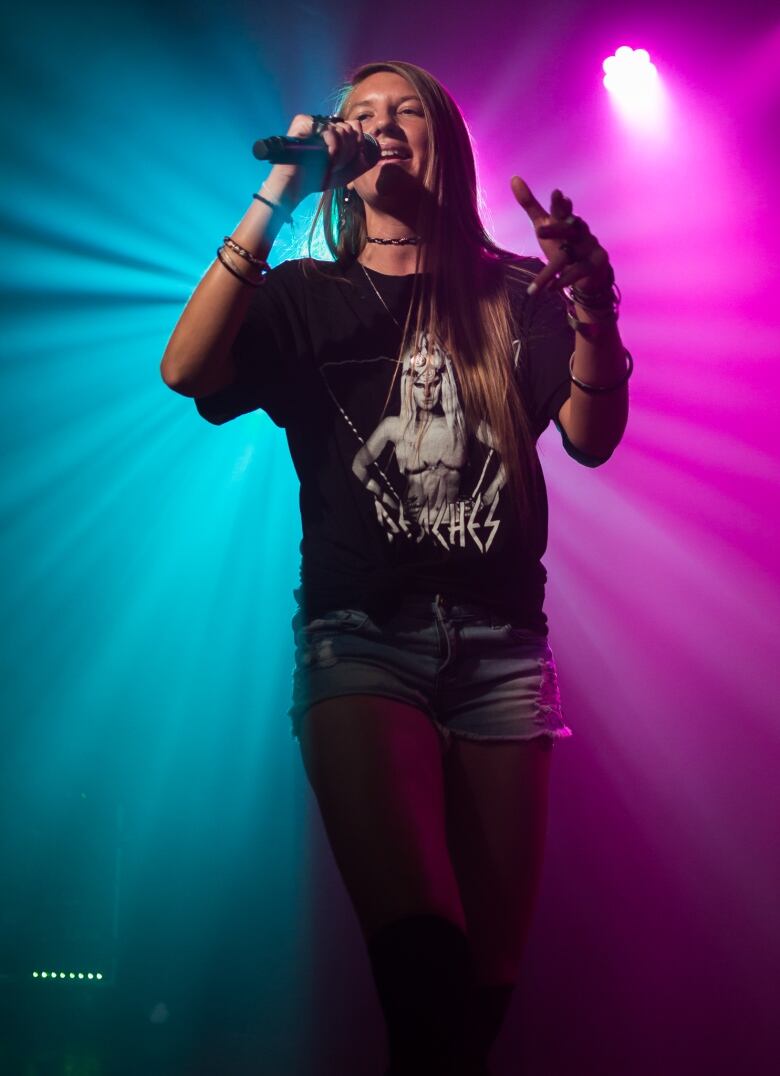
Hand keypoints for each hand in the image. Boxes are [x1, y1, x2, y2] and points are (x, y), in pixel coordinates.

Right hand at [266, 114, 372, 206]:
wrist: (296, 187)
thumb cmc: (317, 179)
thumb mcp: (346, 173)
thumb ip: (361, 161)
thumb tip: (373, 147)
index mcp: (331, 132)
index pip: (354, 126)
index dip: (358, 142)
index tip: (351, 159)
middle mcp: (322, 124)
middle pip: (350, 128)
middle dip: (349, 152)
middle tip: (336, 165)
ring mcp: (312, 122)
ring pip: (341, 130)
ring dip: (340, 153)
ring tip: (330, 163)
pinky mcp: (302, 123)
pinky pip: (328, 129)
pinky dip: (332, 146)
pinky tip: (325, 156)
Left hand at [510, 177, 612, 293]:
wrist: (590, 269)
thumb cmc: (563, 241)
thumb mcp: (544, 223)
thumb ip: (530, 204)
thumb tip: (513, 177)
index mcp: (566, 220)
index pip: (562, 210)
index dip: (560, 204)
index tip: (557, 194)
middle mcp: (580, 231)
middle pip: (568, 229)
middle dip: (556, 230)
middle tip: (540, 230)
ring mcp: (590, 247)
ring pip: (569, 256)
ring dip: (553, 269)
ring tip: (540, 281)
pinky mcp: (596, 264)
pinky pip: (580, 272)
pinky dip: (566, 279)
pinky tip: (551, 288)